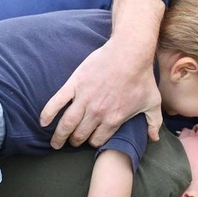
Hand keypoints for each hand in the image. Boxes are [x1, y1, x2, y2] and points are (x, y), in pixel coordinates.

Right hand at [40, 38, 162, 147]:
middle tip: (71, 142)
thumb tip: (154, 138)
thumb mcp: (152, 102)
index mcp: (114, 119)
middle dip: (75, 141)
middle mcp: (97, 113)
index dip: (93, 142)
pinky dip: (48, 114)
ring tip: (55, 142)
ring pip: (67, 124)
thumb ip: (153, 123)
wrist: (129, 53)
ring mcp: (84, 99)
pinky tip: (43, 122)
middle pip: (80, 135)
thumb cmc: (142, 77)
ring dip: (59, 136)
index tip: (89, 141)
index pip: (97, 140)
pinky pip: (56, 102)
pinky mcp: (74, 85)